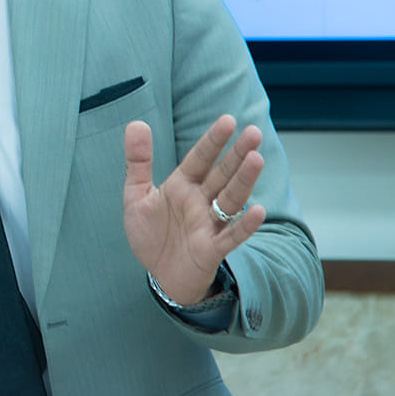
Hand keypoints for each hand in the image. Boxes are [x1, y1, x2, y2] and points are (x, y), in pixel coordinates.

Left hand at [122, 115, 266, 304]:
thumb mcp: (136, 195)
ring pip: (230, 200)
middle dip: (237, 155)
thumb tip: (136, 123)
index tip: (229, 120)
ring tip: (256, 160)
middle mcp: (200, 201)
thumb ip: (137, 161)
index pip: (200, 158)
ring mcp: (209, 224)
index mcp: (183, 185)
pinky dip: (244, 225)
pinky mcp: (212, 249)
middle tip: (254, 133)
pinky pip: (231, 236)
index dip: (213, 141)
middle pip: (222, 175)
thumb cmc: (152, 234)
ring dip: (243, 181)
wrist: (159, 275)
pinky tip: (258, 211)